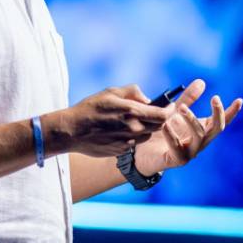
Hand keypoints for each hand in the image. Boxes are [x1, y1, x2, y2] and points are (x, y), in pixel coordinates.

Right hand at [44, 85, 169, 156]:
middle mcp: (133, 129)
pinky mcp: (122, 151)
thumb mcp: (110, 92)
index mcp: (132, 112)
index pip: (162, 115)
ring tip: (130, 120)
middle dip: (159, 119)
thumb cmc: (90, 108)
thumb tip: (148, 99)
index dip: (170, 110)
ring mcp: (128, 142)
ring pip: (147, 135)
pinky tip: (118, 130)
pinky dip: (133, 136)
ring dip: (145, 128)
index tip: (170, 106)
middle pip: (158, 126)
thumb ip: (133, 92)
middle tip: (152, 112)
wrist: (72, 131)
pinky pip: (135, 143)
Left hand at [134, 78, 242, 174]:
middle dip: (218, 113)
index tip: (240, 100)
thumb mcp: (174, 112)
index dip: (231, 112)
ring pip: (199, 137)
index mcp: (202, 130)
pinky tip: (166, 126)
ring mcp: (189, 153)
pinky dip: (172, 137)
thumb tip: (202, 82)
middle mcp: (199, 142)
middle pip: (216, 129)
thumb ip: (187, 99)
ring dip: (191, 120)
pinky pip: (178, 150)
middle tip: (215, 97)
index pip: (221, 121)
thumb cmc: (161, 131)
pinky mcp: (175, 161)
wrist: (142, 152)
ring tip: (179, 108)